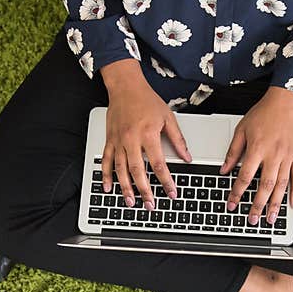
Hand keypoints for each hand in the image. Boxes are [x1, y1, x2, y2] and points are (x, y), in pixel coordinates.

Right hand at [100, 59, 190, 209]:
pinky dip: (106, 175)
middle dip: (144, 190)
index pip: (159, 164)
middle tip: (150, 205)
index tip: (171, 193)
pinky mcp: (110, 140)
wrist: (125, 86)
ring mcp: (118, 141)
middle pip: (138, 171)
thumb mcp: (168, 118)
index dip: (166, 181)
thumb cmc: (146, 100)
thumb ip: (178, 140)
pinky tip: (108, 188)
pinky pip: (106, 160)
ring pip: (120, 169)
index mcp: (148, 134)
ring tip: (131, 202)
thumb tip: (187, 157)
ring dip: (125, 188)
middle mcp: (131, 139)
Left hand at [220, 86, 292, 224]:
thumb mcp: (242, 130)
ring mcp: (288, 157)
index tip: (231, 204)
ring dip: (276, 204)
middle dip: (257, 205)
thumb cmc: (264, 113)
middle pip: (264, 186)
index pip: (245, 177)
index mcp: (257, 149)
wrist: (287, 101)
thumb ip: (233, 152)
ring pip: (281, 185)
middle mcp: (273, 155)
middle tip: (252, 220)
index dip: (237, 193)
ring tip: (271, 219)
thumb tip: (224, 170)